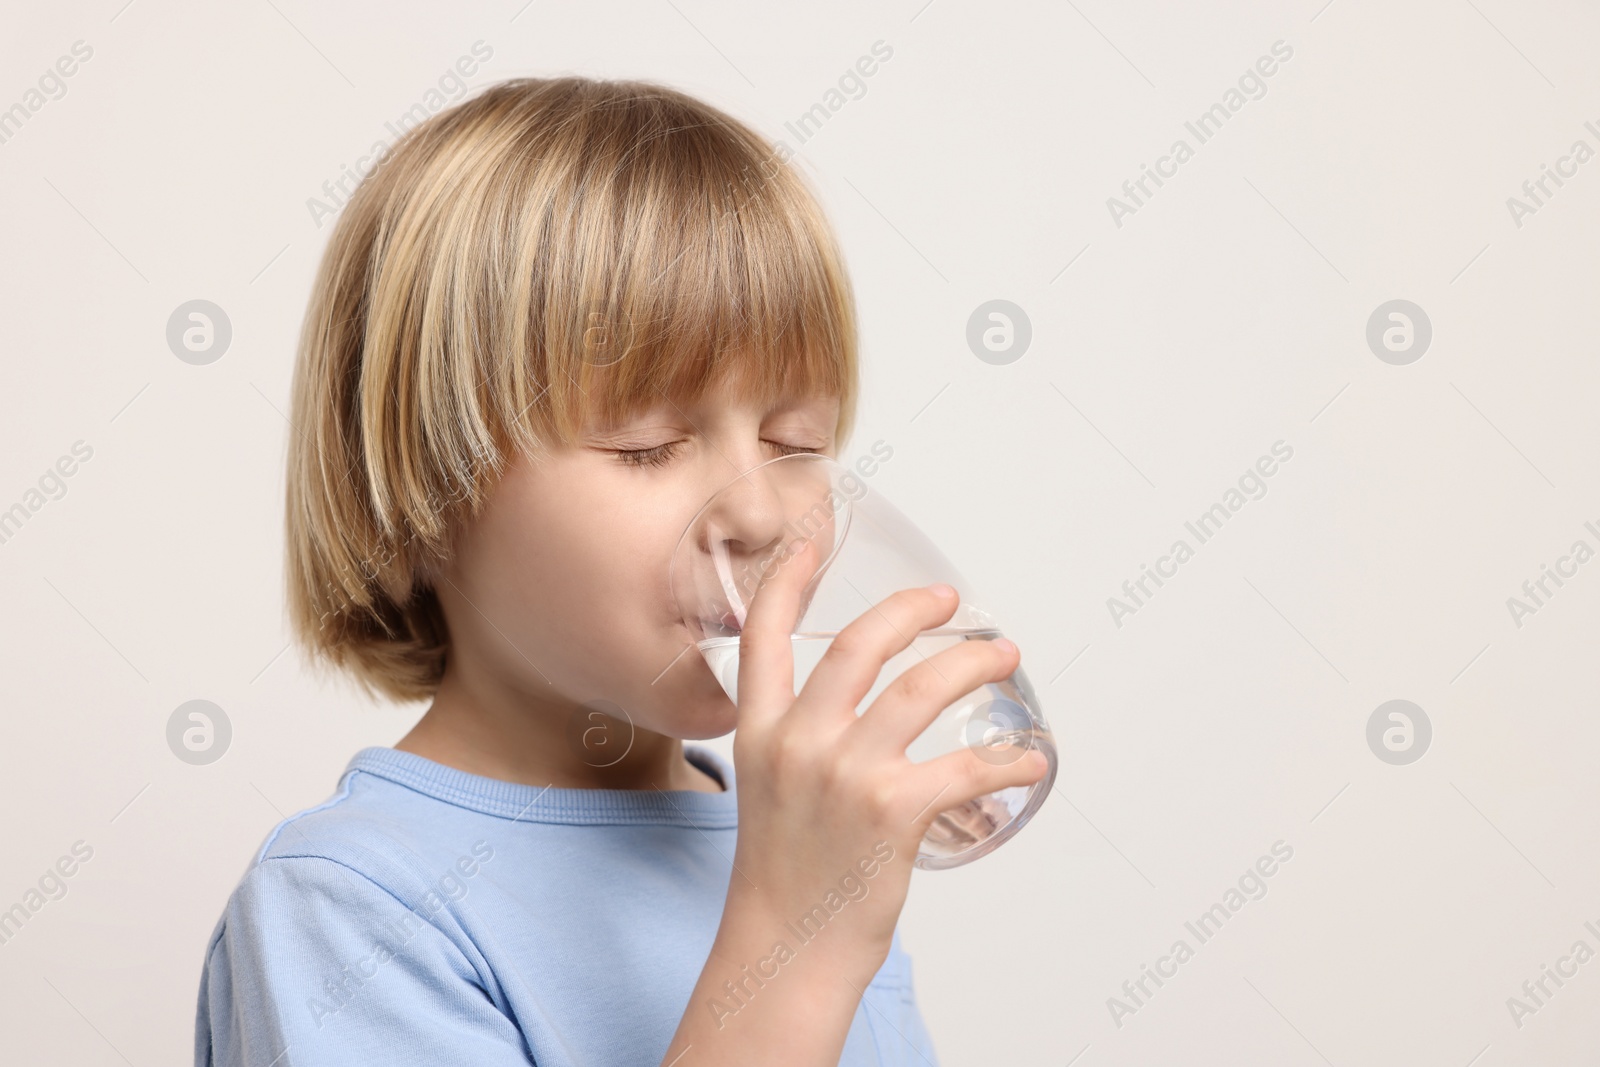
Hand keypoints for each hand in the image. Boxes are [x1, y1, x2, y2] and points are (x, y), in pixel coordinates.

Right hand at [725, 536, 1049, 962]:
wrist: (789, 946)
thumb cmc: (788, 876)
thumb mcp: (772, 792)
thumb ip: (801, 744)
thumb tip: (861, 716)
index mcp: (761, 734)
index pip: (762, 637)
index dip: (787, 583)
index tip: (809, 544)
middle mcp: (799, 742)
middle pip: (859, 644)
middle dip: (911, 610)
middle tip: (949, 602)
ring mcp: (846, 773)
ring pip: (922, 687)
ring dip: (973, 664)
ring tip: (1003, 657)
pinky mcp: (893, 809)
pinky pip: (967, 765)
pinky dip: (1009, 760)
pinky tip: (1027, 761)